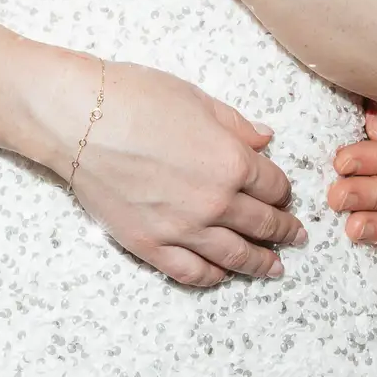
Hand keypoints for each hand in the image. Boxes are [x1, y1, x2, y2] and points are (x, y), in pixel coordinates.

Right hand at [42, 54, 305, 287]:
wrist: (81, 120)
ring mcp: (183, 229)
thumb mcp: (196, 99)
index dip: (283, 190)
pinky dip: (213, 277)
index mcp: (232, 161)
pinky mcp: (151, 245)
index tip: (285, 195)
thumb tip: (265, 140)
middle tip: (295, 237)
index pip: (273, 184)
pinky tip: (223, 275)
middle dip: (283, 230)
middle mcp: (216, 201)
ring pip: (235, 256)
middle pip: (262, 223)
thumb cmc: (135, 98)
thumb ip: (235, 125)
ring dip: (261, 263)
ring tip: (274, 267)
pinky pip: (192, 272)